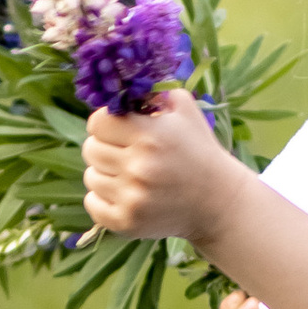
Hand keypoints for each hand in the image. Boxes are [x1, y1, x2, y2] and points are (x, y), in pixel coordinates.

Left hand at [81, 88, 235, 243]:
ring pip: (91, 177)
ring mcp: (132, 197)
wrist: (218, 202)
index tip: (117, 129)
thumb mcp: (186, 112)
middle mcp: (139, 166)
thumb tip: (123, 86)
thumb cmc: (198, 152)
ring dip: (104, 173)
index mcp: (151, 136)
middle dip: (104, 147)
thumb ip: (155, 92)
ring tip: (128, 175)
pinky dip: (102, 198)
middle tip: (123, 152)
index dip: (105, 124)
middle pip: (90, 149)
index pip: (97, 123)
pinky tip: (124, 194)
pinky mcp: (127, 222)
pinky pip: (92, 203)